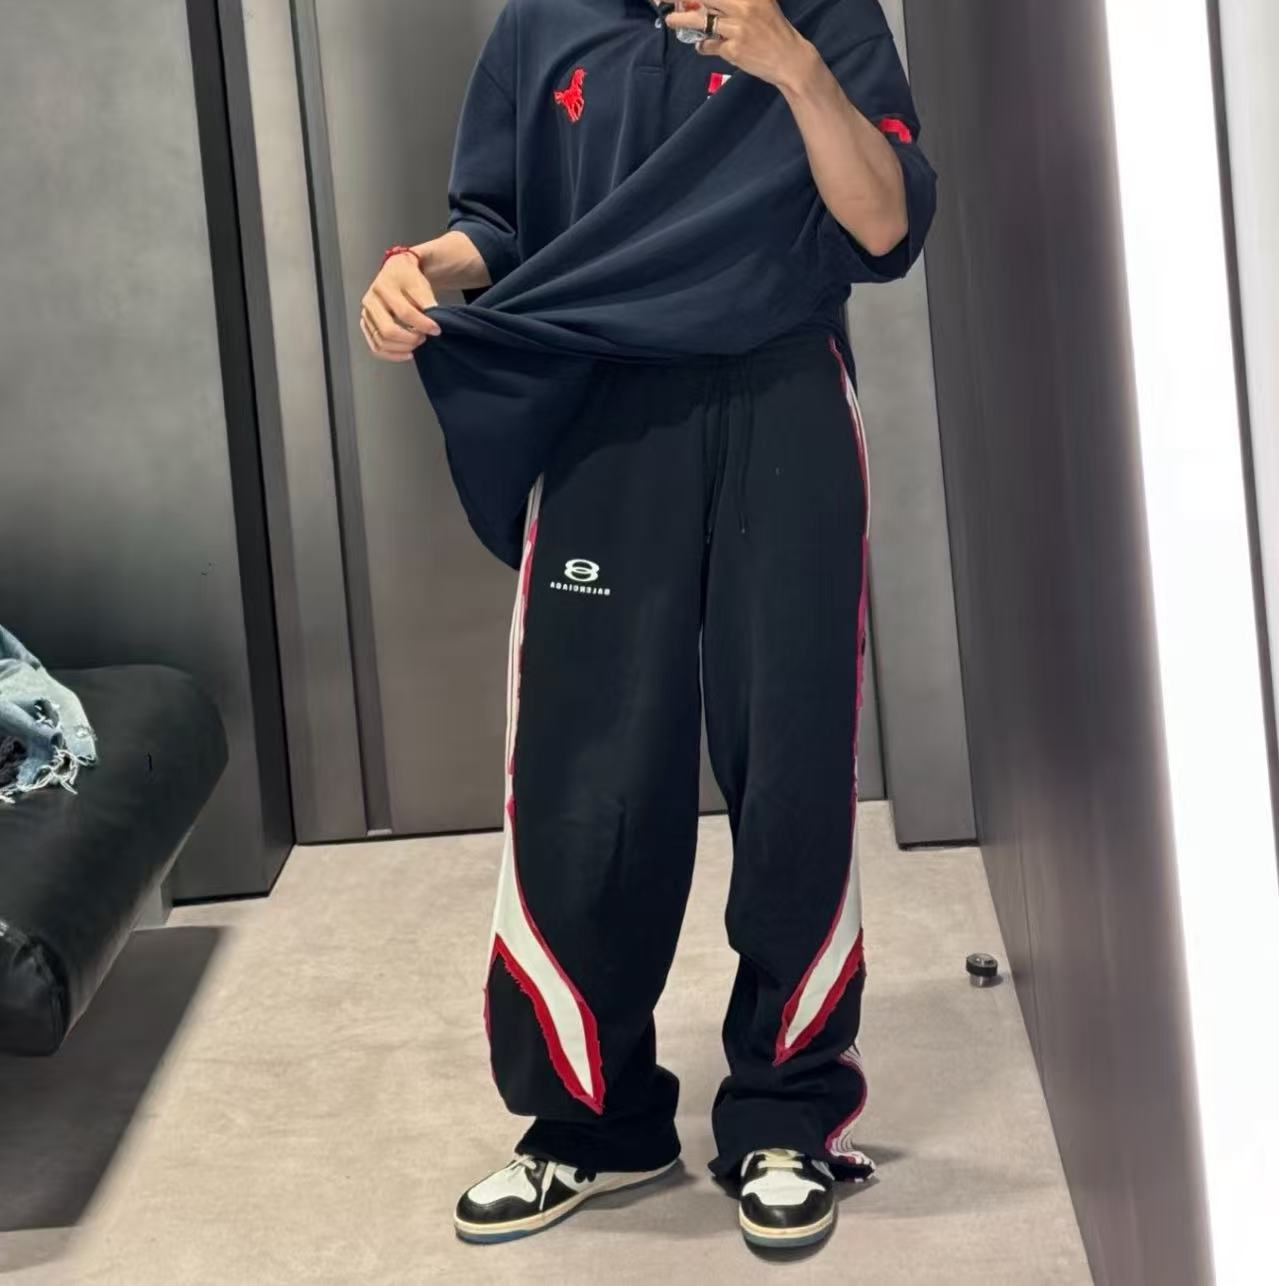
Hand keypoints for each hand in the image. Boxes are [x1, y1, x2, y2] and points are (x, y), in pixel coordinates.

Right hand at [360, 250, 440, 362]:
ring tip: (417, 343)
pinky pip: (376, 347)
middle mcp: (370, 301)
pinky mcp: (367, 325)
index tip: (436, 329)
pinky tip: (407, 353)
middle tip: (424, 337)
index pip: (404, 312)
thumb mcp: (420, 284)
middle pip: (388, 330)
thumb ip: (427, 303)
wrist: (394, 272)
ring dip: (403, 348)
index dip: (422, 324)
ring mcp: (366, 314)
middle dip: (410, 339)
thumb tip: (433, 323)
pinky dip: (392, 354)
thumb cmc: (407, 278)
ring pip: (381, 341)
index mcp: (383, 287)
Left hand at [664, 0, 813, 88]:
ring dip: (683, 20)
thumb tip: (708, 3)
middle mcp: (743, 7)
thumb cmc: (774, 31)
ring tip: (671, 19)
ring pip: (703, 21)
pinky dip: (704, 46)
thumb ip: (738, 2)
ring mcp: (737, 29)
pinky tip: (701, 46)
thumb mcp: (761, 4)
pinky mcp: (734, 49)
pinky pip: (711, 45)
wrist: (789, 59)